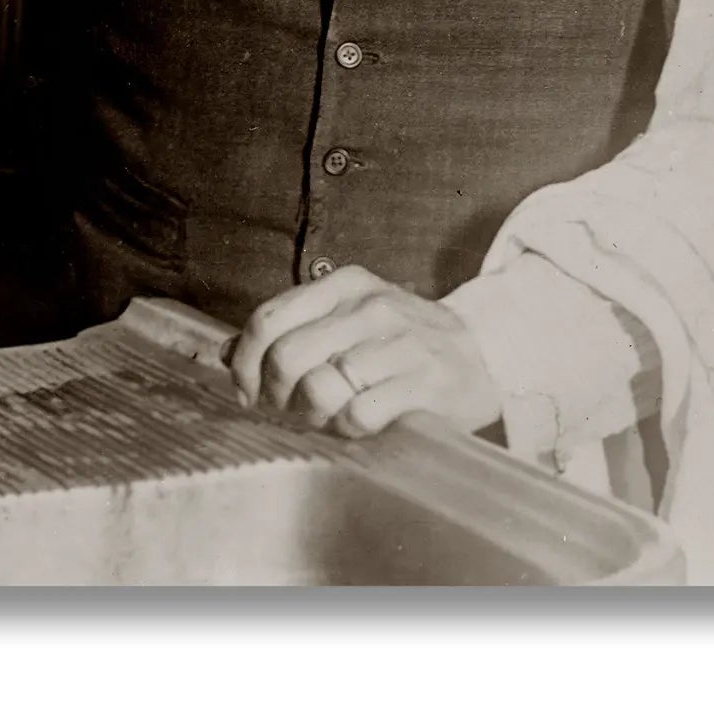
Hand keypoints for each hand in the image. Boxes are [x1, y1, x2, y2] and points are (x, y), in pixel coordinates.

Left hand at [228, 265, 502, 438]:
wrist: (485, 353)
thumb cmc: (404, 341)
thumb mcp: (348, 318)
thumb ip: (292, 329)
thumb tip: (228, 353)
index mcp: (344, 284)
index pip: (268, 319)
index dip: (246, 363)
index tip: (247, 391)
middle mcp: (370, 306)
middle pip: (286, 356)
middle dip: (275, 395)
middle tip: (287, 410)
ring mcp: (399, 342)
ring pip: (320, 387)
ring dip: (312, 415)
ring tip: (325, 417)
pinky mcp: (423, 381)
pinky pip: (359, 415)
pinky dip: (347, 429)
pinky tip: (357, 424)